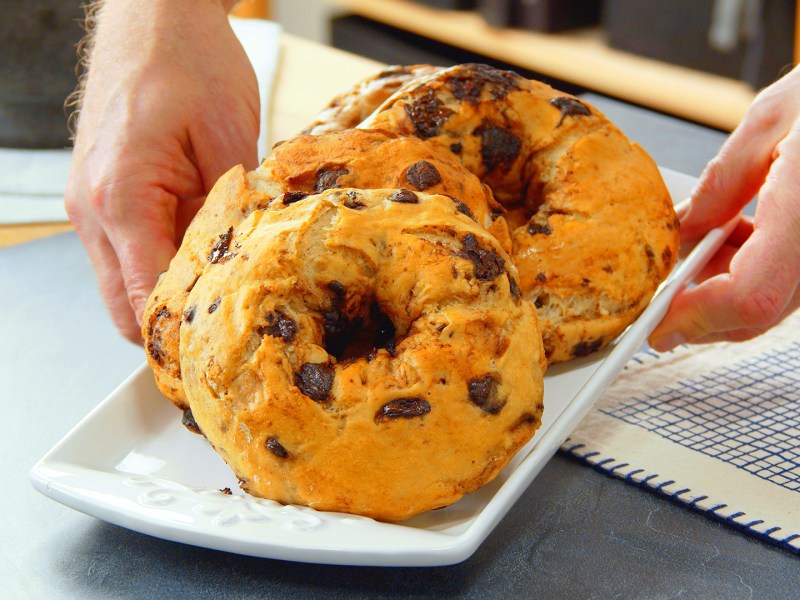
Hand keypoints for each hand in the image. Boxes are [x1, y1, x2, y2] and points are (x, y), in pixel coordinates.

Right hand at [65, 0, 258, 342]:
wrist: (153, 15)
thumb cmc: (185, 61)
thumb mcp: (228, 139)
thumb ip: (231, 214)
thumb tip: (241, 266)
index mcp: (122, 199)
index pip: (145, 299)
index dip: (181, 337)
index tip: (217, 356)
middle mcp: (93, 210)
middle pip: (125, 306)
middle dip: (171, 328)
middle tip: (223, 337)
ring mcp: (91, 205)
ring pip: (123, 284)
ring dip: (167, 296)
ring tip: (219, 295)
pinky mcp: (103, 196)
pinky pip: (128, 253)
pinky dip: (160, 267)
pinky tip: (203, 257)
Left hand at [649, 65, 799, 350]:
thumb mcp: (777, 115)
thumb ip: (724, 179)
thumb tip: (685, 229)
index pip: (749, 296)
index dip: (697, 317)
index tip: (657, 322)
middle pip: (758, 312)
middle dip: (700, 306)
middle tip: (666, 279)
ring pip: (774, 301)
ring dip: (723, 286)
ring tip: (706, 237)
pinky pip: (792, 281)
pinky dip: (751, 270)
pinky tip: (740, 233)